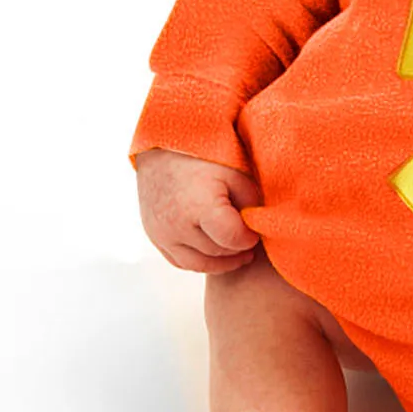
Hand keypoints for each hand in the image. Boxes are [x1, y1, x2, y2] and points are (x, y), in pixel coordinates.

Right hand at [134, 147, 263, 273]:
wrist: (163, 147)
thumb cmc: (205, 156)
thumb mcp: (236, 173)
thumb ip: (251, 203)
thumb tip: (258, 230)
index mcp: (198, 206)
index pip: (232, 239)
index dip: (249, 239)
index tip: (256, 232)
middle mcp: (176, 225)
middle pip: (217, 252)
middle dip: (238, 249)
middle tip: (252, 242)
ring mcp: (161, 234)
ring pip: (198, 264)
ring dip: (221, 262)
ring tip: (239, 252)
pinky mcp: (154, 236)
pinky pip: (180, 261)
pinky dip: (200, 261)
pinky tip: (217, 253)